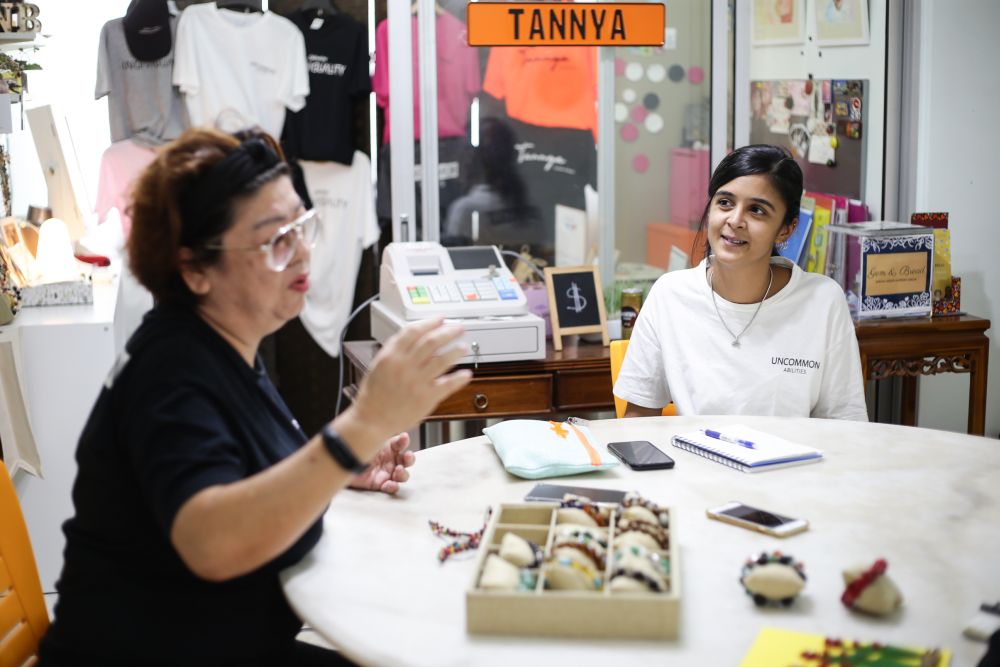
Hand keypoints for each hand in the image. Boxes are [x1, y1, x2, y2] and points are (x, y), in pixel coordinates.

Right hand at [346, 319, 471, 453]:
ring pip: (442, 360)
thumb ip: (394, 349)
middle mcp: (405, 366)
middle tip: (459, 328)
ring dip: (455, 351)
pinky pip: (447, 385)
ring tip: (464, 347)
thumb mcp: (379, 364)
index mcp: (392, 356)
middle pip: (432, 342)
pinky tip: (466, 374)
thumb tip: (412, 335)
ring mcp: (417, 382)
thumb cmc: (374, 394)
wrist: (372, 419)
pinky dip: (459, 378)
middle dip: (448, 332)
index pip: (414, 331)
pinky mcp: (426, 398)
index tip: (440, 319)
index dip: (430, 322)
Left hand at [348, 433, 415, 494]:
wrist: (339, 464)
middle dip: (409, 458)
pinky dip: (392, 486)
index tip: (403, 438)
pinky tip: (390, 484)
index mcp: (387, 446)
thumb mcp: (366, 441)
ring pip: (402, 474)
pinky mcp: (380, 484)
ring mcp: (386, 472)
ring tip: (398, 471)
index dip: (404, 441)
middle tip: (406, 457)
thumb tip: (393, 429)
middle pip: (407, 460)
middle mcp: (389, 459)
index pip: (401, 443)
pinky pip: (391, 487)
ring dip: (403, 473)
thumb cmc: (352, 449)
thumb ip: (379, 435)